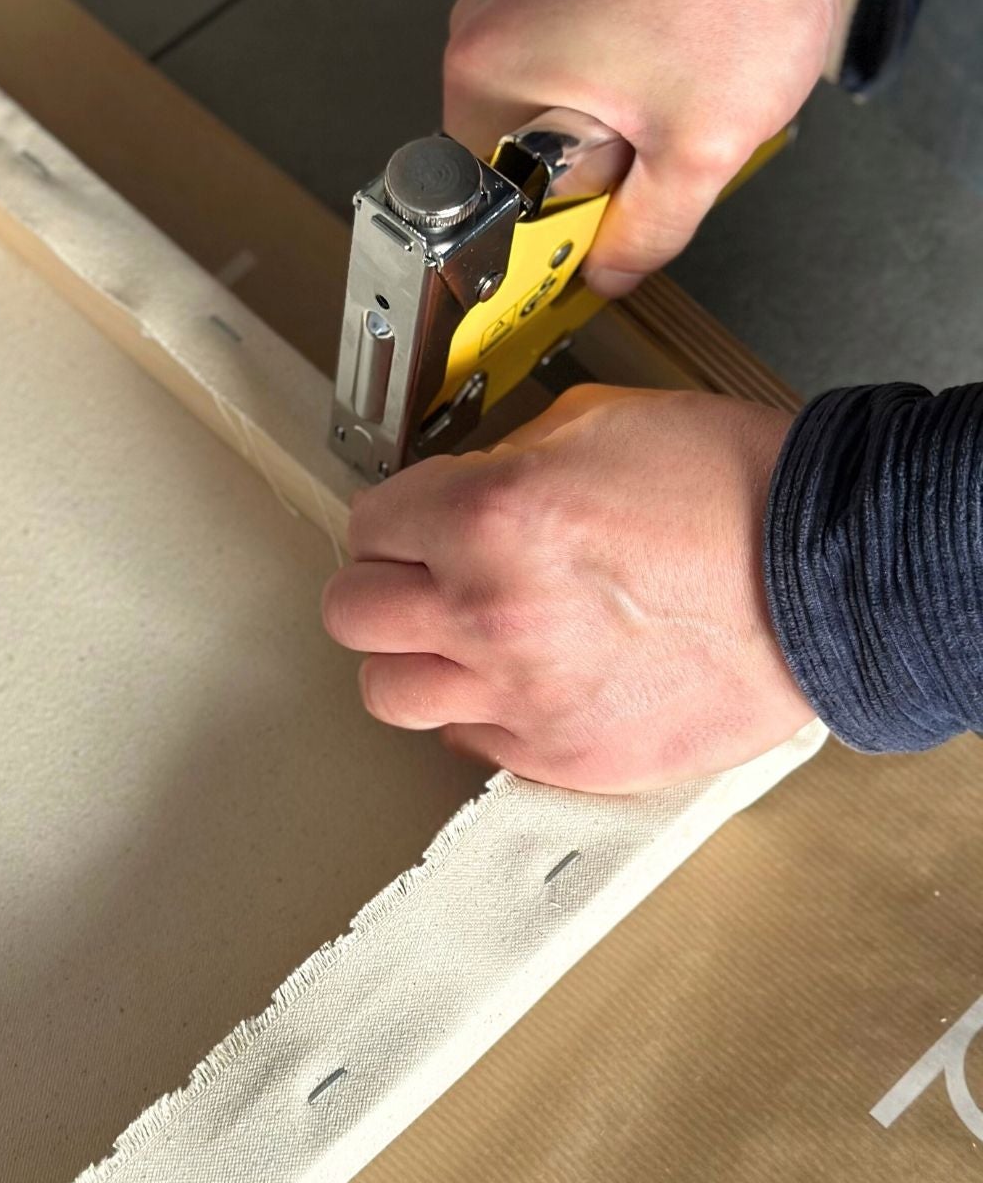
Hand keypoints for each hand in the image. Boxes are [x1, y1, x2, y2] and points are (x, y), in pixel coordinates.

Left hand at [321, 386, 814, 792]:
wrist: (831, 576)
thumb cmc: (733, 490)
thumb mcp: (597, 423)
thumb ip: (505, 460)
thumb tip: (462, 491)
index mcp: (487, 518)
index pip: (367, 525)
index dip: (392, 517)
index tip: (411, 524)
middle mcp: (488, 614)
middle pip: (352, 615)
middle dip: (380, 586)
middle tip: (419, 577)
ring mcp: (523, 698)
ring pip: (390, 693)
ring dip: (412, 659)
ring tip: (453, 640)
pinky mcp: (565, 759)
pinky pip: (470, 744)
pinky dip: (480, 713)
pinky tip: (519, 680)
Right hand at [444, 0, 845, 294]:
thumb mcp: (698, 148)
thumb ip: (650, 231)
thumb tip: (612, 272)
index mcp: (484, 75)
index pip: (485, 197)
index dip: (545, 229)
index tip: (591, 240)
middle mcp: (484, 28)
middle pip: (519, 152)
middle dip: (590, 172)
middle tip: (654, 154)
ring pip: (552, 105)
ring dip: (611, 121)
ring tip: (675, 97)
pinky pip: (575, 56)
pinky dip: (622, 75)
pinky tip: (677, 62)